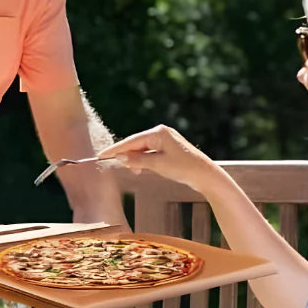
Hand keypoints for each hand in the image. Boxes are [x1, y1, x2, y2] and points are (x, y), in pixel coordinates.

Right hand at [96, 124, 217, 191]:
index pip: (131, 141)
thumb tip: (120, 157)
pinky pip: (150, 152)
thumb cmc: (183, 168)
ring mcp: (165, 140)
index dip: (115, 149)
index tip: (101, 155)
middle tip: (118, 168)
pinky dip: (144, 161)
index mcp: (158, 132)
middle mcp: (161, 132)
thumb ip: (137, 160)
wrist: (206, 175)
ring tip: (136, 172)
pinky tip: (142, 169)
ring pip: (142, 149)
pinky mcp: (168, 148)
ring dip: (136, 160)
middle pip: (135, 144)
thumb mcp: (157, 165)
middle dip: (127, 156)